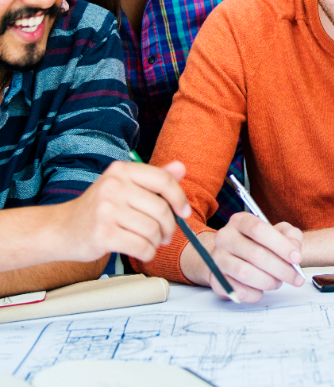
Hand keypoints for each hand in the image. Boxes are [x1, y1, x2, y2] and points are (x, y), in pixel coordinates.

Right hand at [55, 160, 190, 262]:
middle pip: (161, 208)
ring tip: (151, 242)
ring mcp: (107, 210)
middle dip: (169, 226)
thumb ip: (153, 178)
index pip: (163, 180)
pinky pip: (141, 246)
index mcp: (122, 171)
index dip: (179, 197)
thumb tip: (181, 167)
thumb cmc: (99, 207)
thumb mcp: (125, 185)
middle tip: (166, 235)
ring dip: (157, 241)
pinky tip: (143, 251)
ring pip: (152, 230)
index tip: (185, 212)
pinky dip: (148, 252)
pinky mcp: (102, 234)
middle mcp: (114, 186)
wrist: (62, 229)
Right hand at [183, 213, 303, 302]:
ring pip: (245, 273)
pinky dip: (254, 294)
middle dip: (280, 269)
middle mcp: (225, 237)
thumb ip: (291, 235)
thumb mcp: (278, 232)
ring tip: (277, 282)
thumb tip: (294, 251)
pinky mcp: (216, 279)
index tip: (297, 258)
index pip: (259, 229)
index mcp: (240, 221)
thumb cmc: (259, 243)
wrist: (232, 256)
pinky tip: (261, 290)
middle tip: (294, 278)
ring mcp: (218, 259)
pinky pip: (237, 290)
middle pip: (255, 254)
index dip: (280, 245)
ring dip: (268, 281)